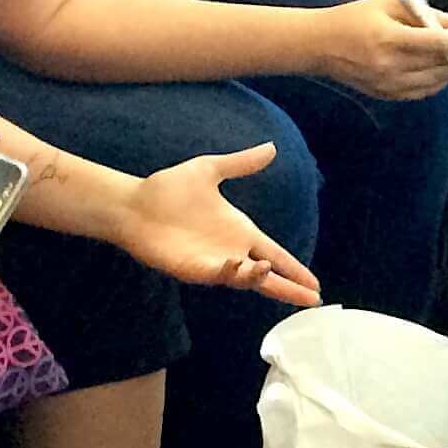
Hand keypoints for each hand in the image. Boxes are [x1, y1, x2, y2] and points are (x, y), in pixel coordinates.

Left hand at [108, 146, 323, 305]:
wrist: (132, 203)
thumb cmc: (168, 188)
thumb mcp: (209, 169)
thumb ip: (241, 163)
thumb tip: (271, 148)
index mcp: (241, 231)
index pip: (276, 255)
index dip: (295, 269)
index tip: (315, 285)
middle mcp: (232, 251)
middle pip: (268, 276)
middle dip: (289, 288)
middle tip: (312, 299)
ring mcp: (213, 263)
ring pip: (245, 279)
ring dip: (258, 278)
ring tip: (265, 269)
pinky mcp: (193, 269)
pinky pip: (217, 275)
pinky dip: (230, 274)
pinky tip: (238, 265)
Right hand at [313, 0, 447, 99]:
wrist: (318, 46)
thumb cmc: (353, 19)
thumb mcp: (388, 6)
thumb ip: (426, 14)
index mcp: (389, 38)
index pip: (435, 44)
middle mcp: (390, 65)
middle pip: (440, 65)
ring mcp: (388, 84)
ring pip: (435, 81)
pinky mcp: (386, 95)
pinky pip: (422, 92)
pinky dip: (436, 82)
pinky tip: (442, 71)